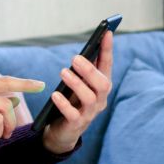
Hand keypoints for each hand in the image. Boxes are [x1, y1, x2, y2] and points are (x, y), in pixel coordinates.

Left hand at [41, 29, 113, 154]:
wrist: (63, 131)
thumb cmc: (72, 101)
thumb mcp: (79, 84)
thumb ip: (83, 70)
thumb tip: (83, 51)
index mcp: (101, 86)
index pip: (107, 65)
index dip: (108, 49)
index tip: (107, 32)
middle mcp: (100, 100)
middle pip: (103, 84)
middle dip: (90, 70)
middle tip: (75, 58)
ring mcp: (90, 113)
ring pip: (89, 98)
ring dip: (76, 83)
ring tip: (63, 72)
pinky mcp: (77, 125)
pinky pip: (73, 115)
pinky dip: (64, 104)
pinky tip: (55, 94)